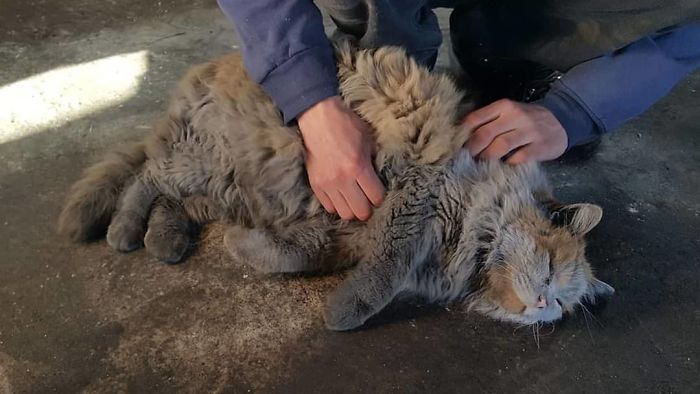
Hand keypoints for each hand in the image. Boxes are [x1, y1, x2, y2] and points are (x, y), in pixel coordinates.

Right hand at [297, 96, 384, 220]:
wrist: (318, 119)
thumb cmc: (345, 125)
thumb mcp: (368, 139)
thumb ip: (374, 160)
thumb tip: (379, 177)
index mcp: (359, 167)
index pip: (376, 197)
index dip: (380, 196)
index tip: (377, 191)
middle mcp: (343, 179)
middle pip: (360, 212)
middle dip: (367, 208)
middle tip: (367, 200)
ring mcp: (327, 184)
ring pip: (344, 214)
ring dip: (352, 208)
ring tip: (353, 199)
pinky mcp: (315, 185)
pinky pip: (329, 207)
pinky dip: (336, 204)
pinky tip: (340, 195)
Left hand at [464, 99, 567, 163]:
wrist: (561, 120)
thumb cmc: (525, 120)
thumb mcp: (507, 113)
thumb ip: (487, 121)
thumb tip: (463, 139)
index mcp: (503, 106)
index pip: (475, 119)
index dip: (462, 135)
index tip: (457, 146)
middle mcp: (515, 116)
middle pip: (485, 134)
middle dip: (472, 150)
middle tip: (468, 159)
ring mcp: (529, 131)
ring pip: (500, 146)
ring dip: (487, 158)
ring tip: (482, 164)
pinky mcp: (539, 147)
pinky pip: (517, 158)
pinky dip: (507, 164)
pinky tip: (504, 165)